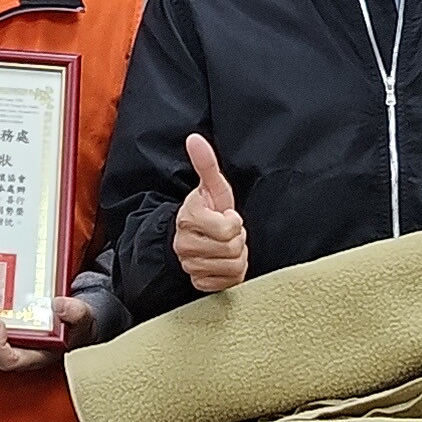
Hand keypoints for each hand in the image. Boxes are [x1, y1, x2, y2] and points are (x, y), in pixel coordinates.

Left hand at [0, 295, 93, 374]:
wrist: (78, 326)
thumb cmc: (78, 327)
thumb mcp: (84, 319)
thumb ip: (76, 313)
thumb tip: (60, 305)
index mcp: (37, 355)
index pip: (11, 360)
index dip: (0, 346)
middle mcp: (19, 356)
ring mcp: (9, 348)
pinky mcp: (2, 338)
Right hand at [170, 132, 248, 293]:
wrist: (193, 236)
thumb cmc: (208, 209)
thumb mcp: (211, 186)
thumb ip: (205, 163)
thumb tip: (194, 138)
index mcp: (189, 218)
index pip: (227, 229)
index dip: (234, 222)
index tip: (226, 216)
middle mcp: (184, 244)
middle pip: (232, 249)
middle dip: (237, 239)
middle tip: (227, 232)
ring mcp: (190, 265)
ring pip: (232, 267)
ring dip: (236, 256)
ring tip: (226, 245)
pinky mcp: (198, 283)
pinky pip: (227, 282)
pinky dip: (231, 273)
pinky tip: (223, 261)